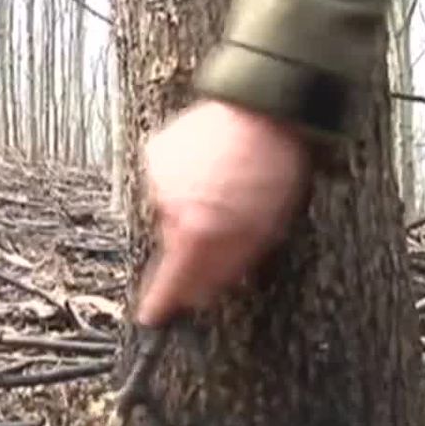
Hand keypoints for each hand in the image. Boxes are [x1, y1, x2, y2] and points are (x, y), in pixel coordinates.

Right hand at [137, 99, 311, 326]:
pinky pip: (164, 182)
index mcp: (199, 229)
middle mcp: (169, 206)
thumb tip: (201, 293)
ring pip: (169, 211)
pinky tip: (209, 170)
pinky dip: (182, 182)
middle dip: (193, 242)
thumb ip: (229, 266)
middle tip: (222, 223)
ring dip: (190, 208)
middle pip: (173, 244)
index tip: (152, 317)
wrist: (262, 108)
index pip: (171, 281)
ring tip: (222, 188)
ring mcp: (157, 177)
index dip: (161, 303)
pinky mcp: (154, 152)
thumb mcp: (265, 230)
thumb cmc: (271, 166)